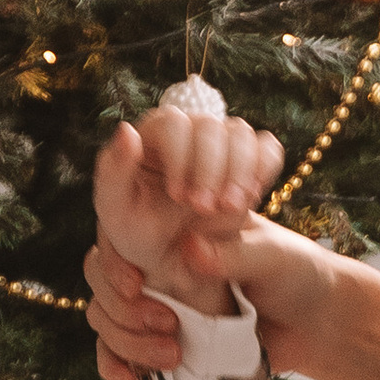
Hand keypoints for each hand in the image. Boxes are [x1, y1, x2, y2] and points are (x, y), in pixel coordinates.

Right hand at [85, 204, 344, 379]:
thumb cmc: (298, 274)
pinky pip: (115, 354)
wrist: (319, 327)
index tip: (136, 283)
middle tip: (166, 324)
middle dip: (122, 308)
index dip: (114, 259)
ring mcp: (154, 304)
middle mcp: (156, 263)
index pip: (117, 233)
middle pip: (100, 279)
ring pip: (104, 318)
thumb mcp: (273, 257)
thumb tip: (190, 250)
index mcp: (176, 229)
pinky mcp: (158, 342)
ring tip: (171, 357)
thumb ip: (235, 254)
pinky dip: (114, 367)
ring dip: (125, 342)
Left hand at [90, 103, 282, 311]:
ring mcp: (221, 141)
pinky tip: (250, 197)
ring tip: (229, 208)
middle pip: (211, 126)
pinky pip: (267, 147)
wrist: (173, 256)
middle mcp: (189, 129)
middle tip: (205, 209)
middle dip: (211, 168)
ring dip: (239, 170)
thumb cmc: (137, 231)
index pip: (174, 123)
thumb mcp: (115, 209)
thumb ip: (112, 171)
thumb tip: (127, 130)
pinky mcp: (248, 157)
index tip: (178, 197)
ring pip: (240, 133)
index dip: (180, 157)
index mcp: (152, 133)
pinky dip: (264, 168)